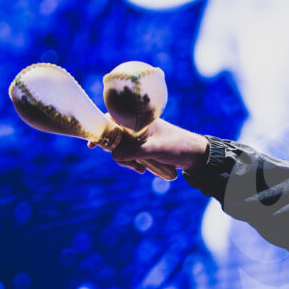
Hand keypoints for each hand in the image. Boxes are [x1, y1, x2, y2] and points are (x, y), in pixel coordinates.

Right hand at [88, 117, 208, 174]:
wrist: (195, 155)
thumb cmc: (177, 147)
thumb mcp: (155, 150)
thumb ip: (134, 152)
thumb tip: (113, 155)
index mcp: (138, 120)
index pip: (112, 119)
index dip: (100, 130)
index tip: (93, 144)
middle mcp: (137, 126)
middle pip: (114, 136)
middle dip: (116, 151)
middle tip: (128, 163)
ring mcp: (140, 137)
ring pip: (121, 148)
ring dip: (126, 159)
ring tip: (139, 168)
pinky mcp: (143, 147)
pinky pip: (130, 154)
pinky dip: (132, 162)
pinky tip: (141, 169)